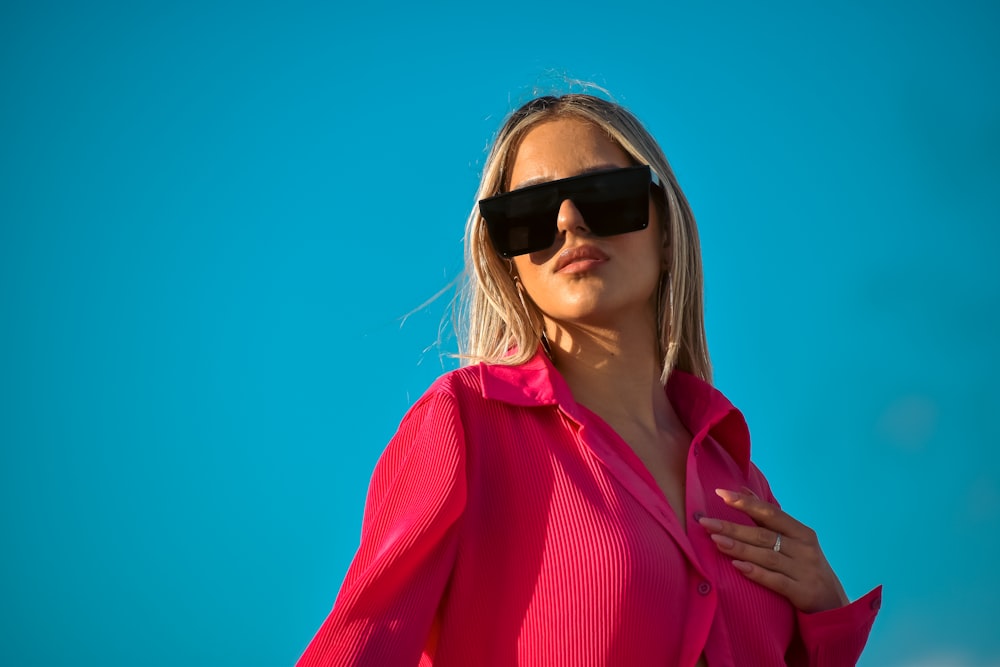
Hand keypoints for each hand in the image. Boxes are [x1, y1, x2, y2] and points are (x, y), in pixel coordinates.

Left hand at [698, 487, 849, 613]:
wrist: (832, 604)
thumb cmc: (804, 565)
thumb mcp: (794, 539)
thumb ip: (768, 516)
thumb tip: (742, 489)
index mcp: (802, 532)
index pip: (771, 513)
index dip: (746, 503)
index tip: (721, 493)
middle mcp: (804, 548)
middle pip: (763, 535)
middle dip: (733, 527)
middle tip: (705, 522)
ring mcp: (804, 571)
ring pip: (767, 556)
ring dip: (740, 548)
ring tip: (715, 541)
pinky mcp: (802, 592)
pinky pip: (776, 581)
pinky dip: (756, 573)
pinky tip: (737, 566)